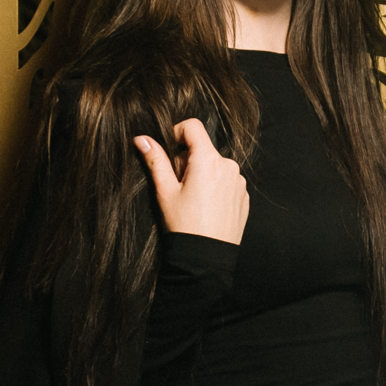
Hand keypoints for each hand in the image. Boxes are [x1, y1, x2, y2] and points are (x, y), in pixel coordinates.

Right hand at [134, 119, 248, 243]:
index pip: (192, 126)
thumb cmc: (184, 226)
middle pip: (203, 148)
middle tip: (178, 185)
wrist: (206, 258)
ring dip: (202, 173)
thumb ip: (155, 160)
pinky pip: (227, 181)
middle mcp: (229, 166)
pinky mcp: (243, 195)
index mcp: (208, 160)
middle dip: (187, 160)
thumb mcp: (165, 191)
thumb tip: (141, 139)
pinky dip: (215, 187)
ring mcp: (239, 181)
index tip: (169, 151)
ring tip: (192, 200)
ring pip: (215, 165)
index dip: (176, 133)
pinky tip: (205, 207)